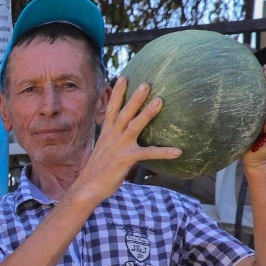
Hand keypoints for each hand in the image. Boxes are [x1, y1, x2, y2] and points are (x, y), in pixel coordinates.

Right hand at [76, 77, 180, 202]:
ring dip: (147, 113)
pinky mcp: (125, 159)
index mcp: (106, 133)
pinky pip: (148, 154)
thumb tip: (122, 136)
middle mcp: (112, 137)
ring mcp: (118, 147)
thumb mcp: (104, 151)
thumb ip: (114, 140)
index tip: (123, 77)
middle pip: (124, 112)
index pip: (111, 109)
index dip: (116, 93)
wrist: (87, 188)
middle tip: (146, 83)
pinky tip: (178, 151)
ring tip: (160, 101)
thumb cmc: (98, 171)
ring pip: (134, 126)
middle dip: (134, 97)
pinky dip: (163, 152)